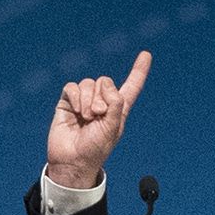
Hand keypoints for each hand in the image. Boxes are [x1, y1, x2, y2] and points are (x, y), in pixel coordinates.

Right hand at [45, 50, 150, 190]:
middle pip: (105, 80)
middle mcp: (102, 102)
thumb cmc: (95, 149)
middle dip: (102, 97)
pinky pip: (72, 87)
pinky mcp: (68, 101)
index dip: (138, 71)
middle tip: (98, 115)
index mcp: (118, 109)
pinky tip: (77, 111)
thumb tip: (108, 87)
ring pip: (89, 83)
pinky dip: (76, 97)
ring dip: (88, 100)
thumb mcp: (112, 128)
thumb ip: (115, 105)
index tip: (146, 54)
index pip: (131, 86)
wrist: (73, 159)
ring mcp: (84, 101)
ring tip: (87, 118)